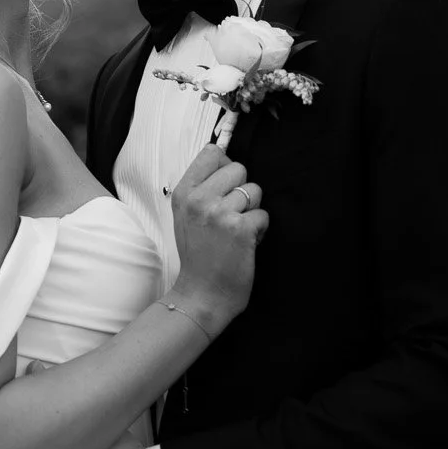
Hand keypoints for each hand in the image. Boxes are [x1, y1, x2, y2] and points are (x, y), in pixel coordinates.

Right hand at [169, 144, 268, 324]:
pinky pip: (264, 215)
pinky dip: (260, 231)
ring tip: (236, 231)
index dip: (225, 167)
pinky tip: (245, 245)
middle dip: (242, 190)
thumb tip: (226, 163)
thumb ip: (202, 189)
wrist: (201, 295)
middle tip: (231, 215)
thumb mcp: (186, 216)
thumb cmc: (198, 256)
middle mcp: (199, 199)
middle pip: (238, 169)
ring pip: (254, 191)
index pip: (212, 153)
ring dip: (252, 211)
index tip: (224, 187)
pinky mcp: (241, 229)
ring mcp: (220, 213)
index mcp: (183, 193)